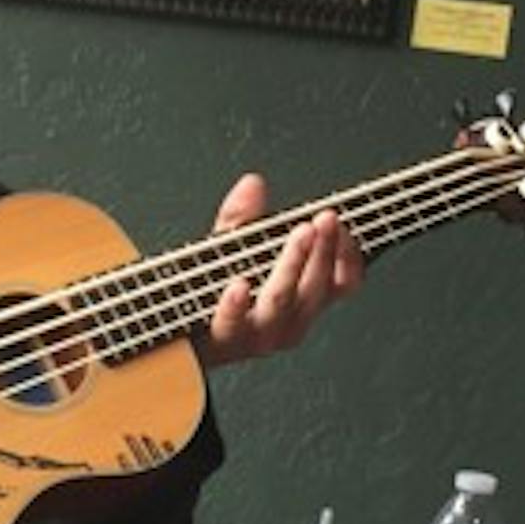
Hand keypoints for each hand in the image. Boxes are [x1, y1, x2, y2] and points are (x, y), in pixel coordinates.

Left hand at [195, 173, 362, 366]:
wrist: (174, 333)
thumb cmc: (211, 292)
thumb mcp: (230, 249)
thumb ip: (243, 218)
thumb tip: (252, 182)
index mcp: (302, 302)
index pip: (344, 283)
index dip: (350, 254)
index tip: (342, 222)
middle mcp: (289, 322)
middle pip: (318, 288)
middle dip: (325, 250)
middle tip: (325, 218)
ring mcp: (258, 335)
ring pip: (283, 301)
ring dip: (294, 264)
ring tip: (300, 233)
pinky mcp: (223, 340)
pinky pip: (233, 323)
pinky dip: (237, 305)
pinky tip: (238, 284)